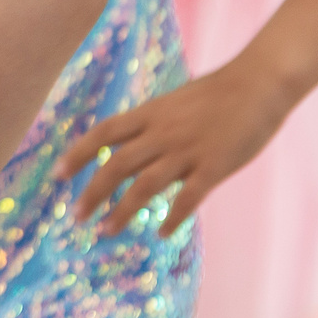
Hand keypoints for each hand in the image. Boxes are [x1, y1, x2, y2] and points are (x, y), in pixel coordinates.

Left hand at [51, 57, 299, 236]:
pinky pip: (188, 198)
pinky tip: (162, 233)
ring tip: (106, 232)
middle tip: (76, 218)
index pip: (104, 133)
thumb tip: (134, 148)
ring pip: (145, 185)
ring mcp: (188, 150)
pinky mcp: (214, 166)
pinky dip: (172, 217)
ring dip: (122, 211)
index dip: (78, 153)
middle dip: (92, 193)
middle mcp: (162, 132)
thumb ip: (154, 126)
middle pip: (117, 165)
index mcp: (151, 114)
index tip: (57, 174)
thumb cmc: (219, 92)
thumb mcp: (176, 102)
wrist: (260, 83)